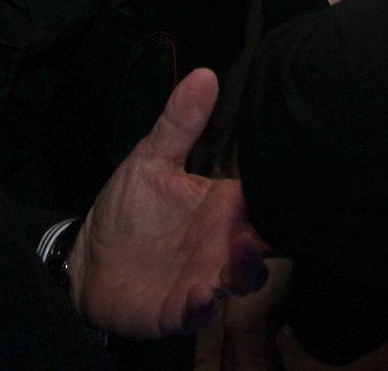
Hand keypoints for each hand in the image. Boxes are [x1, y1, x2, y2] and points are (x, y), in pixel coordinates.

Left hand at [71, 68, 268, 336]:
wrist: (91, 260)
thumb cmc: (129, 211)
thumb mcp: (151, 160)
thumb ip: (179, 122)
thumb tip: (203, 74)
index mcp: (224, 207)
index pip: (266, 197)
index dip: (283, 191)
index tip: (296, 177)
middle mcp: (223, 244)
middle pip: (265, 242)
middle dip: (271, 236)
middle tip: (263, 222)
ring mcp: (205, 278)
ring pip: (241, 280)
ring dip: (245, 270)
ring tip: (240, 252)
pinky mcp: (178, 309)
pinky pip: (199, 313)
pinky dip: (204, 307)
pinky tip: (201, 295)